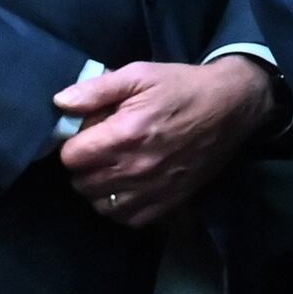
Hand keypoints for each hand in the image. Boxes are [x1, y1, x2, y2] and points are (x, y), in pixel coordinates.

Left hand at [56, 58, 273, 226]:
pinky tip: (127, 188)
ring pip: (100, 205)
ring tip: (112, 169)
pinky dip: (120, 207)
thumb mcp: (139, 74)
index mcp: (125, 134)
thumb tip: (60, 102)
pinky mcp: (169, 202)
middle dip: (84, 166)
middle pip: (82, 183)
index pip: (70, 157)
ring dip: (99, 189)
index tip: (86, 134)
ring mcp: (153, 189)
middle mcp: (136, 168)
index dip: (73, 144)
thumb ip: (96, 89)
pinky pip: (128, 219)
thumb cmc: (182, 87)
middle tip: (100, 149)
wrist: (232, 106)